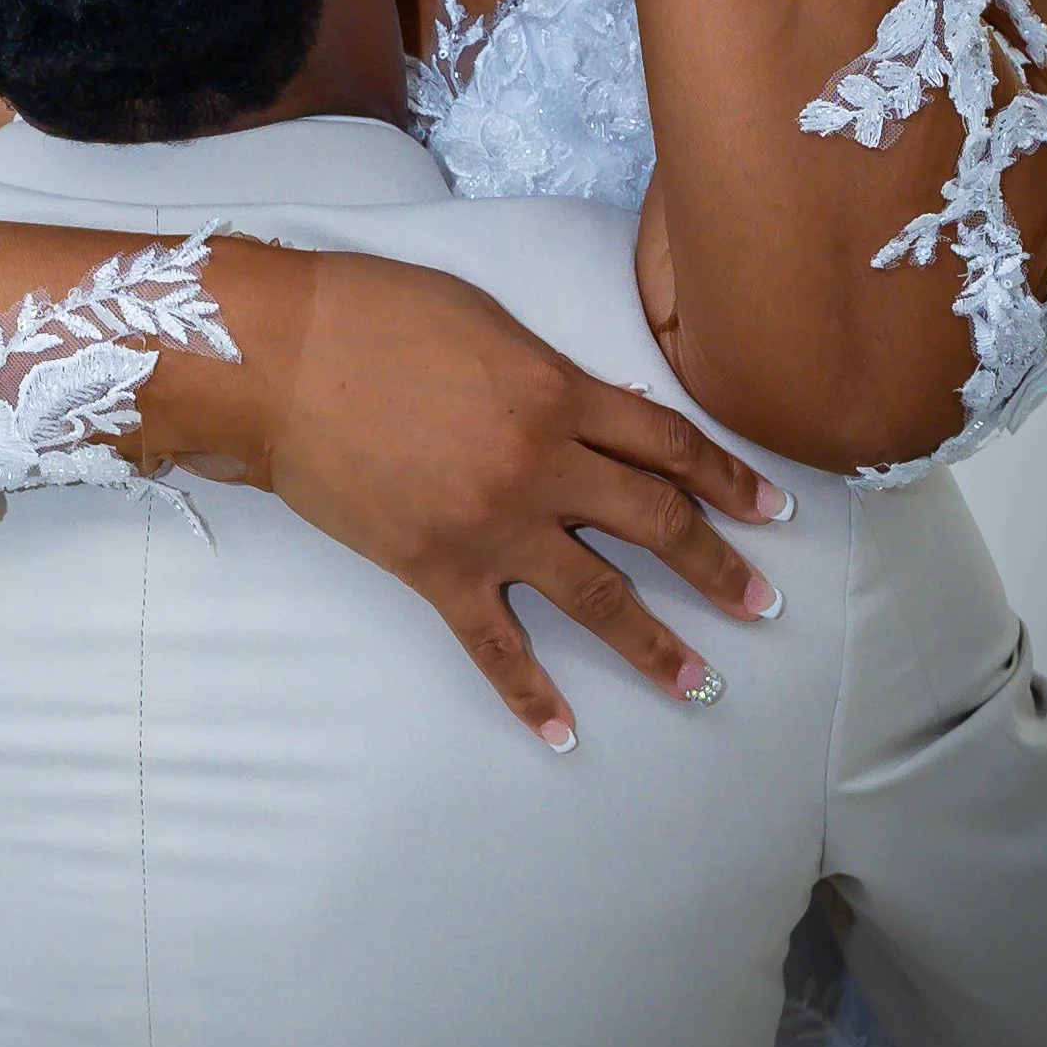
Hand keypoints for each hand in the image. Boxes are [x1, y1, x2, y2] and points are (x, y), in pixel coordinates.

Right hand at [258, 249, 788, 747]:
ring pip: (597, 597)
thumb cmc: (370, 313)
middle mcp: (542, 466)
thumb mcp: (482, 320)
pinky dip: (530, 694)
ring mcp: (491, 525)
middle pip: (656, 523)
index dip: (728, 477)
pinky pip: (496, 646)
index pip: (669, 443)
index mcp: (558, 392)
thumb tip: (581, 408)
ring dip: (656, 644)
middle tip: (761, 602)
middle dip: (716, 566)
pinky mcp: (435, 569)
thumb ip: (544, 372)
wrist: (277, 359)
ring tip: (701, 682)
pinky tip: (563, 733)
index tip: (770, 510)